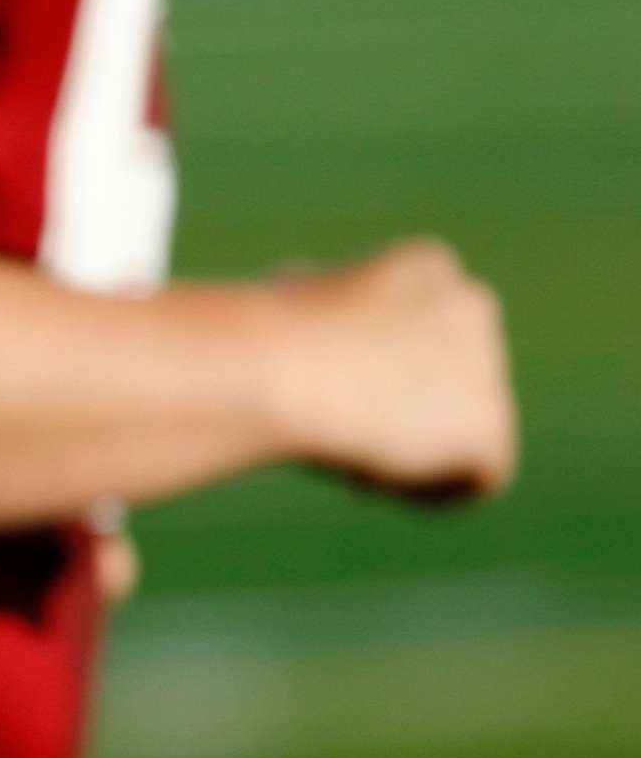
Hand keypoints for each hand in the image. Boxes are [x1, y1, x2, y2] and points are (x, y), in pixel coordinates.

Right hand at [265, 239, 516, 500]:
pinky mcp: (492, 427)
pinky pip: (477, 478)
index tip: (324, 391)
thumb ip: (334, 321)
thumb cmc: (265, 337)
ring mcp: (490, 365)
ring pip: (457, 430)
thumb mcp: (290, 305)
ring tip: (347, 454)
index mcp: (428, 266)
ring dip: (407, 451)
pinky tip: (372, 478)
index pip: (418, 330)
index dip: (373, 368)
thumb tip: (331, 342)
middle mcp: (473, 304)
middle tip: (339, 434)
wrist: (283, 369)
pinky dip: (426, 491)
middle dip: (398, 410)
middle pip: (444, 381)